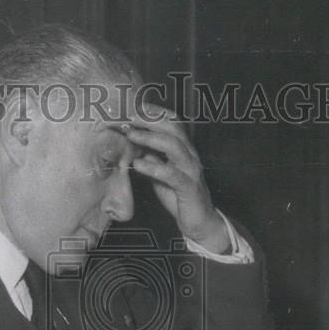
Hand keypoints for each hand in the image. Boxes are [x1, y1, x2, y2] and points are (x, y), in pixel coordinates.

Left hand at [125, 106, 228, 254]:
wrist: (200, 223)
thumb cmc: (180, 198)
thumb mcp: (161, 175)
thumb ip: (151, 159)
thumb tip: (134, 145)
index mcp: (184, 150)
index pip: (172, 122)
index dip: (154, 112)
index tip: (133, 107)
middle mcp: (190, 155)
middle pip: (173, 127)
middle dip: (149, 119)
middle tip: (128, 116)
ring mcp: (191, 170)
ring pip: (173, 146)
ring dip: (150, 137)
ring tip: (131, 134)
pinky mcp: (189, 188)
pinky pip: (171, 174)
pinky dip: (153, 167)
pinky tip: (138, 164)